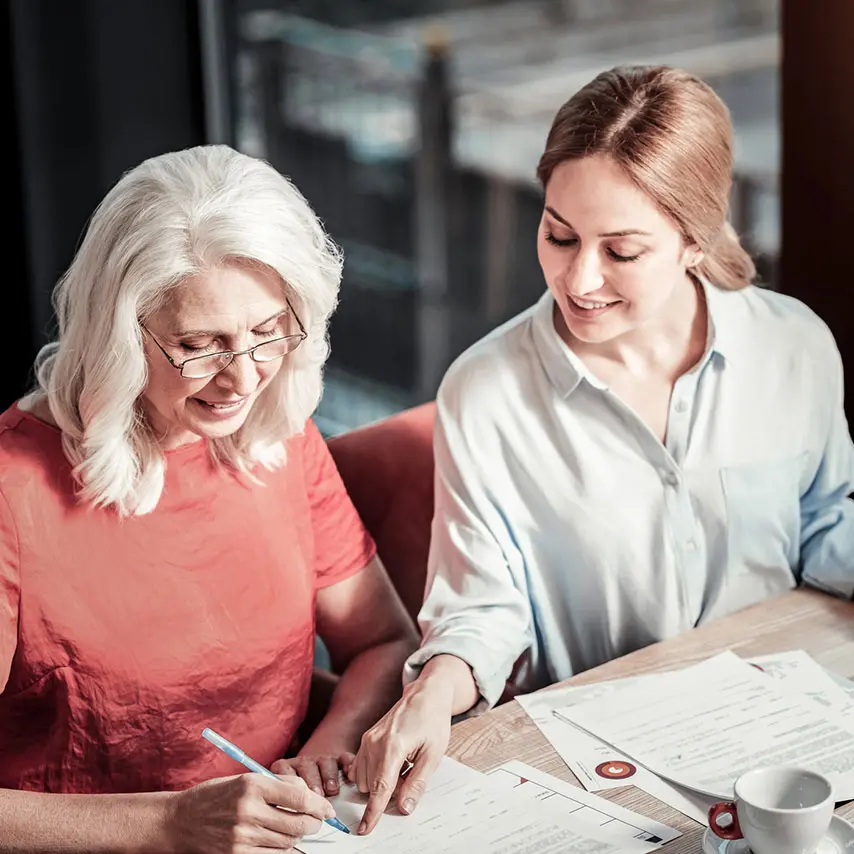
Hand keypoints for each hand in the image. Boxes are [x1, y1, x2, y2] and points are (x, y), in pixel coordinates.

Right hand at [165, 772, 334, 852]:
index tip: (327, 808)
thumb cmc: (215, 796)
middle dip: (313, 823)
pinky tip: (282, 843)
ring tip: (294, 829)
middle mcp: (248, 810)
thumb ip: (277, 784)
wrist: (180, 820)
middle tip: (316, 821)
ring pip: (287, 842)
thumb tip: (308, 792)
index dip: (319, 804)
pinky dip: (283, 851)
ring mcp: (242, 836)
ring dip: (297, 837)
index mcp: (252, 786)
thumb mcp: (245, 779)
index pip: (298, 796)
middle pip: (297, 823)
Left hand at [270, 753, 354, 798]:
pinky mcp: (339, 757)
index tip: (297, 802)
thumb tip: (289, 828)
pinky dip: (347, 764)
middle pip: (307, 769)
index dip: (294, 789)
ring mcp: (322, 758)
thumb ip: (286, 805)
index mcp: (287, 769)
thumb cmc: (300, 790)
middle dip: (312, 784)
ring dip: (328, 777)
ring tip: (331, 789)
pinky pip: (344, 758)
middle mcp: (304, 762)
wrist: (317, 767)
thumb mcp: (287, 795)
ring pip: (325, 763)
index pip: (287, 775)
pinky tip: (348, 772)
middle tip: (316, 797)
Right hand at [349, 678, 452, 833]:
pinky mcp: (365, 738)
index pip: (380, 788)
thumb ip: (417, 783)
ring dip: (380, 782)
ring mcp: (367, 739)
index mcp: (393, 746)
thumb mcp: (433, 754)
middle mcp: (374, 742)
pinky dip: (374, 772)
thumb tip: (404, 808)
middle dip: (388, 790)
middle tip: (410, 773)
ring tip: (403, 765)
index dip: (373, 812)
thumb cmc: (432, 720)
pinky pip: (361, 767)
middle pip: (372, 786)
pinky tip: (392, 761)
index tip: (364, 829)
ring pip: (364, 779)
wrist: (425, 695)